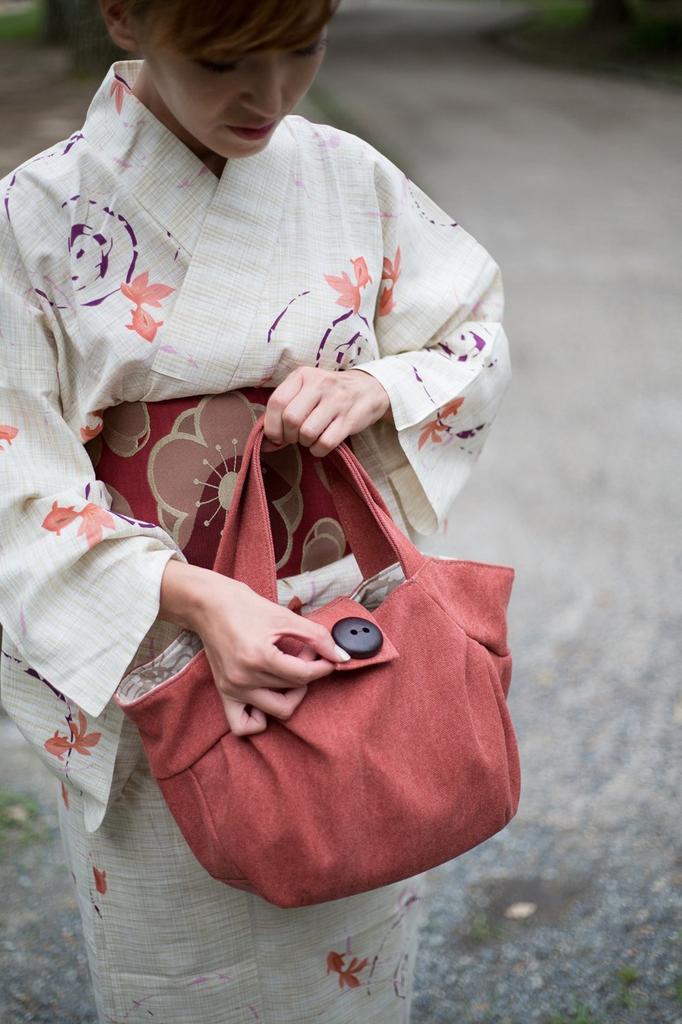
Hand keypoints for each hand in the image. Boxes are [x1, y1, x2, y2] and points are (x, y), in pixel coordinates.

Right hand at [159, 561, 348, 735]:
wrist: (208, 604)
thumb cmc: (245, 605)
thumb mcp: (285, 616)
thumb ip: (317, 636)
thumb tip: (342, 656)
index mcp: (259, 657)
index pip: (304, 675)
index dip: (322, 665)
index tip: (325, 654)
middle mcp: (244, 679)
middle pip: (293, 690)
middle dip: (308, 672)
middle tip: (304, 652)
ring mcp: (232, 689)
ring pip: (278, 710)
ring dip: (292, 694)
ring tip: (289, 671)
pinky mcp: (224, 693)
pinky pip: (243, 725)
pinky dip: (260, 719)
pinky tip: (269, 697)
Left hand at [262, 366, 391, 456]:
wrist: (368, 388)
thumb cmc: (328, 393)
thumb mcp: (305, 391)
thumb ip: (284, 413)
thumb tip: (266, 445)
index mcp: (303, 375)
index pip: (277, 402)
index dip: (272, 426)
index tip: (276, 436)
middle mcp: (320, 384)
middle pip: (291, 419)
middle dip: (288, 436)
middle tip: (295, 437)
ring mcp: (337, 401)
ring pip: (307, 433)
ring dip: (305, 443)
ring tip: (310, 438)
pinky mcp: (350, 419)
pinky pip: (325, 443)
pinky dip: (318, 450)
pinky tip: (321, 444)